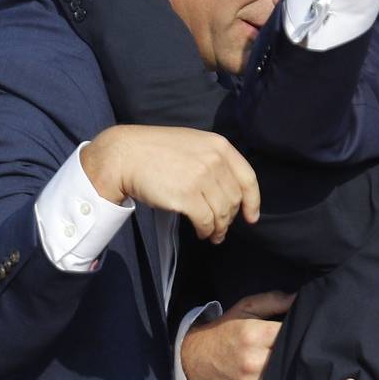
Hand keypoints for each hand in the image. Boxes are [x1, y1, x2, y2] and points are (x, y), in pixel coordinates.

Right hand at [79, 126, 260, 243]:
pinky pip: (206, 221)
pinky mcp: (187, 196)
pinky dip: (207, 231)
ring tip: (213, 235)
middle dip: (230, 218)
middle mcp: (214, 160)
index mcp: (219, 146)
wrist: (125, 155)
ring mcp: (201, 178)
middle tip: (222, 229)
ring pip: (222, 213)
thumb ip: (213, 160)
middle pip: (234, 199)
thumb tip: (227, 190)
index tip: (251, 217)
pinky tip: (202, 233)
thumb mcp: (192, 144)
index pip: (248, 178)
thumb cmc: (155, 151)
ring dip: (219, 228)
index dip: (252, 201)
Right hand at [181, 291, 293, 379]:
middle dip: (291, 352)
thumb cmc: (225, 331)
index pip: (289, 334)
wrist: (196, 359)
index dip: (296, 332)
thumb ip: (273, 301)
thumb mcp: (245, 309)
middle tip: (289, 348)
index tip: (297, 332)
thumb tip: (299, 298)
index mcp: (252, 335)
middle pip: (288, 357)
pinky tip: (270, 377)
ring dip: (284, 370)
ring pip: (282, 377)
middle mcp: (251, 361)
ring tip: (280, 362)